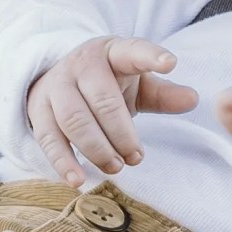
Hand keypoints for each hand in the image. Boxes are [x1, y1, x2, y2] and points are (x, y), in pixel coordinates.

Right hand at [26, 38, 197, 182]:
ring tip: (116, 166)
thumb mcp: (137, 84)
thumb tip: (193, 99)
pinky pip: (48, 138)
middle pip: (102, 98)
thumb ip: (163, 93)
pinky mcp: (38, 111)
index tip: (170, 62)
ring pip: (74, 119)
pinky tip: (78, 180)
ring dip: (97, 148)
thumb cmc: (106, 84)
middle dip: (122, 132)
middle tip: (137, 156)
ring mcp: (56, 87)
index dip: (151, 56)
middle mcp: (81, 65)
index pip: (132, 51)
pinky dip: (63, 162)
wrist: (56, 81)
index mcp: (111, 52)